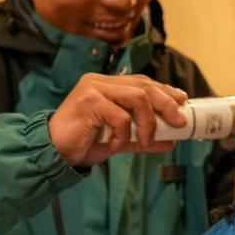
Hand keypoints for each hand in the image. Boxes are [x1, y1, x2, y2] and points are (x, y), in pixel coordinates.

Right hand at [48, 73, 188, 166]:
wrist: (53, 153)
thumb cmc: (82, 143)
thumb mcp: (118, 139)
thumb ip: (141, 137)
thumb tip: (170, 140)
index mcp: (106, 85)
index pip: (142, 82)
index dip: (164, 90)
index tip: (181, 101)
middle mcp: (100, 82)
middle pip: (144, 86)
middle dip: (166, 103)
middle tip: (178, 122)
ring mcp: (93, 89)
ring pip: (137, 97)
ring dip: (148, 122)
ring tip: (146, 140)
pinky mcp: (88, 102)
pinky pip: (120, 117)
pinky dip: (123, 134)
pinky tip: (115, 145)